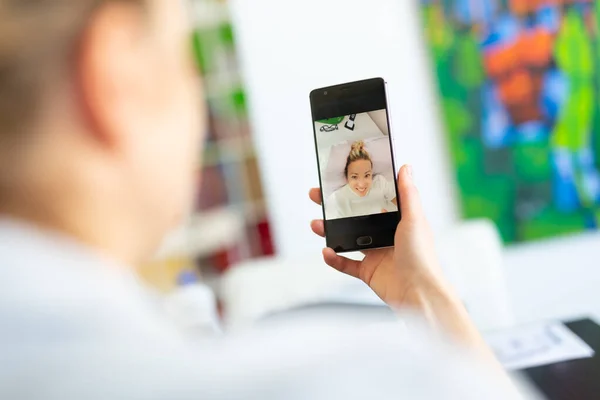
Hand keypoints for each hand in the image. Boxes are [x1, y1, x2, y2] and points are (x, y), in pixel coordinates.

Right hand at [311, 167, 503, 365]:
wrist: (419, 294)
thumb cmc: (423, 257)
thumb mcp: (415, 219)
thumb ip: (408, 193)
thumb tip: (405, 167)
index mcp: (396, 221)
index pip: (372, 199)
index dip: (356, 190)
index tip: (341, 180)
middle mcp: (385, 235)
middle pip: (354, 217)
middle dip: (334, 207)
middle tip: (318, 197)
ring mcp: (375, 254)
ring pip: (346, 238)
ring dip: (329, 231)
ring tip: (316, 224)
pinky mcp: (368, 272)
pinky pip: (345, 264)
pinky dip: (334, 259)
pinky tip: (326, 252)